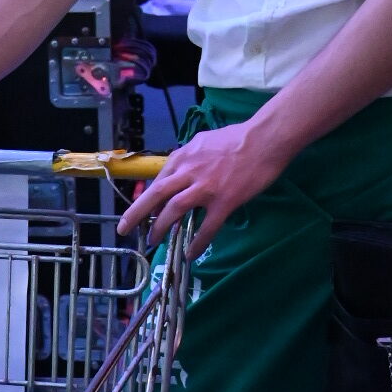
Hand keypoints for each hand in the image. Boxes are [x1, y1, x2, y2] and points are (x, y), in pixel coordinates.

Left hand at [116, 121, 290, 260]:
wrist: (265, 139)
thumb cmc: (239, 138)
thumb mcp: (204, 141)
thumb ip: (190, 158)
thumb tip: (181, 172)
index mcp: (184, 156)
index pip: (159, 180)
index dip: (145, 198)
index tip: (140, 211)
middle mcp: (189, 171)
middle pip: (156, 194)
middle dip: (137, 213)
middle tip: (125, 229)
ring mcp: (206, 187)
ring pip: (175, 210)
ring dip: (161, 228)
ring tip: (154, 242)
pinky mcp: (225, 201)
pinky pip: (207, 227)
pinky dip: (197, 242)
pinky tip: (191, 254)